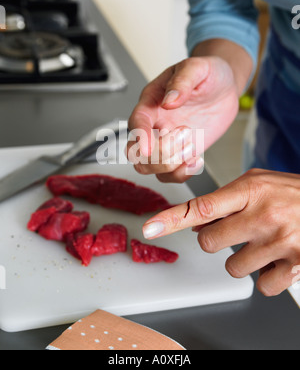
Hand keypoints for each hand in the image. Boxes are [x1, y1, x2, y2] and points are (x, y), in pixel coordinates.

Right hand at [127, 56, 239, 182]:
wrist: (224, 88)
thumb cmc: (208, 74)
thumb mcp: (198, 68)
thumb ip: (182, 81)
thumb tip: (169, 100)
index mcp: (152, 101)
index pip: (137, 121)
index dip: (139, 136)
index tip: (147, 148)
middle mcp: (154, 123)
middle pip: (135, 151)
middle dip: (157, 154)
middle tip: (186, 135)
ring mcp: (165, 141)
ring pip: (149, 167)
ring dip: (169, 165)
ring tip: (192, 146)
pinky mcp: (179, 153)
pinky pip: (170, 174)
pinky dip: (181, 174)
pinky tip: (197, 160)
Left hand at [142, 169, 299, 296]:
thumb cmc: (292, 193)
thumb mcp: (258, 183)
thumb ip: (226, 198)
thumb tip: (195, 222)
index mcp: (250, 190)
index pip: (202, 207)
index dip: (172, 219)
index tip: (150, 227)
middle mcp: (263, 216)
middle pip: (209, 243)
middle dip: (216, 240)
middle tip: (238, 230)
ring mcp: (279, 242)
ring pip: (232, 267)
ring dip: (242, 259)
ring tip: (262, 243)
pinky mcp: (294, 266)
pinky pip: (261, 286)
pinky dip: (264, 276)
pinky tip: (276, 258)